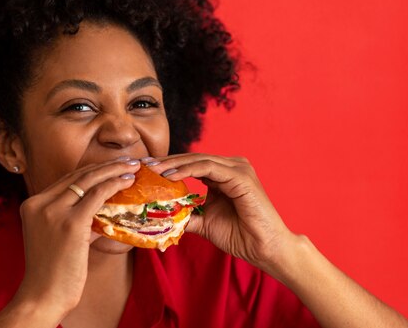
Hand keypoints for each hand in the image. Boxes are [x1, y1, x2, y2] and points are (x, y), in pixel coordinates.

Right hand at [12, 158, 140, 319]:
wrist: (42, 296)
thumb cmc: (53, 271)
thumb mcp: (55, 236)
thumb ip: (71, 217)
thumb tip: (102, 205)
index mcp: (32, 204)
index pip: (67, 179)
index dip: (92, 170)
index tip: (111, 166)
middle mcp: (39, 203)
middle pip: (78, 175)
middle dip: (106, 166)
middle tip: (127, 162)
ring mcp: (53, 211)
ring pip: (89, 181)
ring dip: (114, 171)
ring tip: (132, 168)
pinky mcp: (71, 222)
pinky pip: (97, 195)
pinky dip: (114, 185)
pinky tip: (127, 182)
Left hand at [148, 153, 293, 272]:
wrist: (264, 248)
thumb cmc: (240, 236)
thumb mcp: (205, 223)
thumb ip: (186, 215)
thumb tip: (161, 215)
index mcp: (224, 174)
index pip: (191, 163)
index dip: (168, 165)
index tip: (146, 170)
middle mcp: (232, 166)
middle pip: (193, 158)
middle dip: (167, 161)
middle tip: (144, 164)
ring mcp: (238, 168)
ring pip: (199, 160)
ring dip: (174, 164)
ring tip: (154, 170)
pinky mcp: (241, 176)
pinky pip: (209, 168)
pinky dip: (188, 170)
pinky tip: (171, 176)